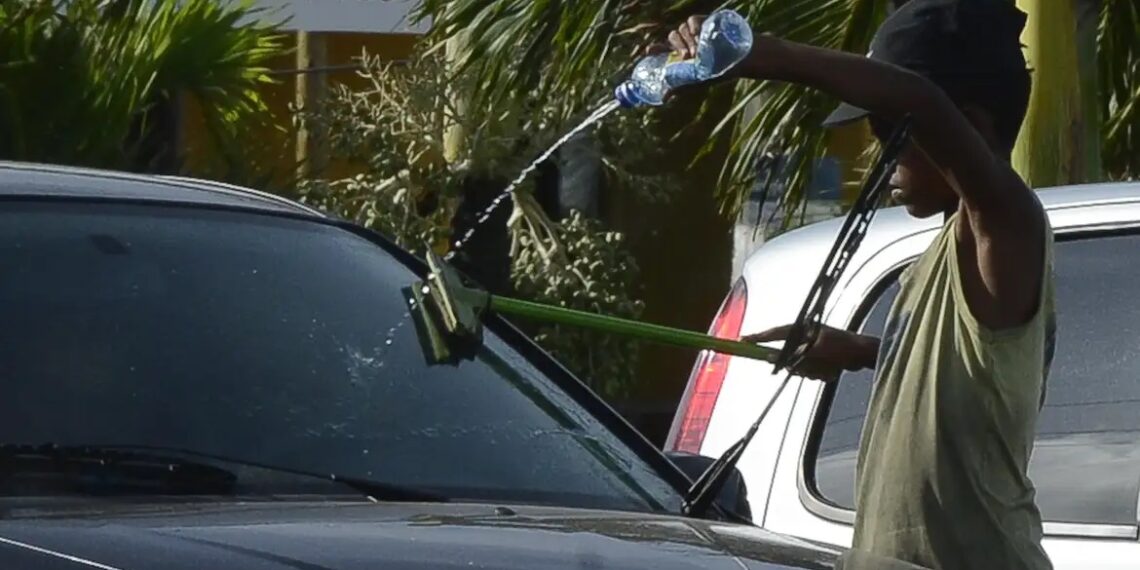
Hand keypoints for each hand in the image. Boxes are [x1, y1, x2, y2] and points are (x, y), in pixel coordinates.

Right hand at [742, 324, 877, 380]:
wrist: (865, 355)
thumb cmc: (843, 347)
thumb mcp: (814, 351)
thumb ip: (791, 355)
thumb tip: (770, 358)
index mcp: (802, 330)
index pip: (773, 334)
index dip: (757, 338)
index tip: (742, 341)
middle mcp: (804, 339)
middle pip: (787, 357)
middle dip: (800, 367)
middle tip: (812, 367)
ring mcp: (812, 350)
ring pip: (800, 368)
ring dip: (813, 371)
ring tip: (829, 367)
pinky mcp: (820, 360)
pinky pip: (811, 372)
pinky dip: (821, 374)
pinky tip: (834, 369)